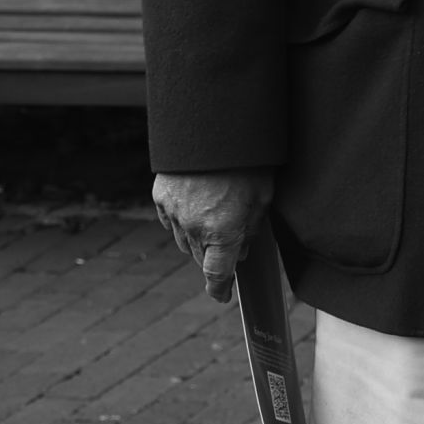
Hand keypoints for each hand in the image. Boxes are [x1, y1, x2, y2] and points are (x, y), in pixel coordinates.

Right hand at [153, 169, 273, 302]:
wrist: (211, 126)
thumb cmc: (246, 161)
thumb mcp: (262, 196)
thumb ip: (251, 228)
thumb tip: (242, 250)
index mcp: (222, 232)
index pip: (217, 273)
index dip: (219, 289)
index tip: (222, 296)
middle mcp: (194, 228)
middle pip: (201, 257)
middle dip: (215, 256)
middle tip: (230, 243)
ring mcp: (173, 213)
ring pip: (184, 241)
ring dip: (199, 240)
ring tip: (215, 218)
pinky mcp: (160, 197)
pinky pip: (170, 221)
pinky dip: (182, 222)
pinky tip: (197, 207)